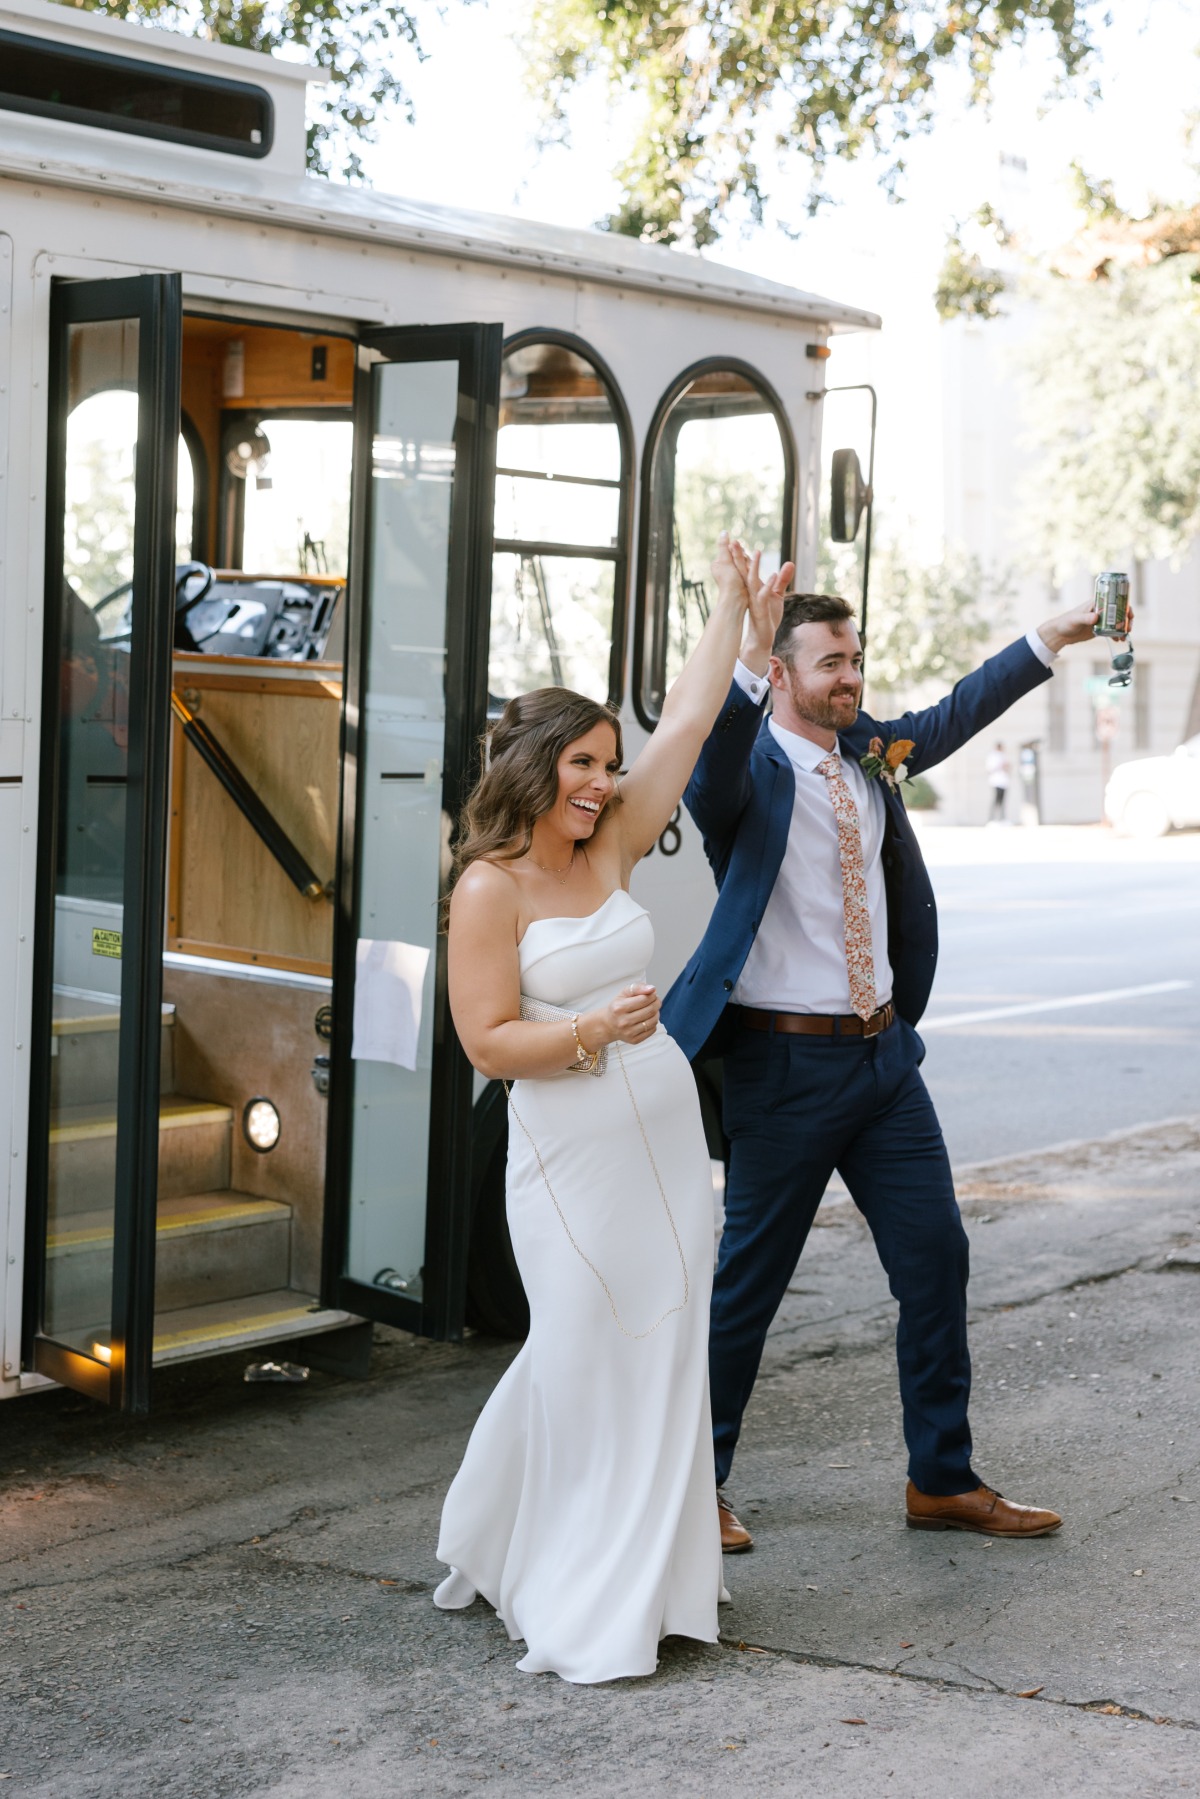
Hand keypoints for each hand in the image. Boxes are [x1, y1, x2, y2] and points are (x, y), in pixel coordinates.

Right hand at [582, 984, 659, 1049]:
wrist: (608, 1025)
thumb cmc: (617, 1007)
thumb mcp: (624, 993)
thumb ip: (638, 988)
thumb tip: (652, 989)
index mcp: (619, 1008)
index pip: (644, 999)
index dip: (652, 995)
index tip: (653, 994)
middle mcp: (623, 1021)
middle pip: (650, 1010)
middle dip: (657, 1003)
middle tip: (657, 1001)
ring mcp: (629, 1032)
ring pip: (653, 1021)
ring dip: (657, 1013)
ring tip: (654, 1009)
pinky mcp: (634, 1040)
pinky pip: (652, 1030)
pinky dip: (654, 1023)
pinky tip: (649, 1019)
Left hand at [710, 531, 748, 607]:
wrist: (736, 600)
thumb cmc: (729, 581)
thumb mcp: (725, 560)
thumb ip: (724, 546)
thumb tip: (724, 531)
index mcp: (717, 564)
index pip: (728, 549)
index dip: (736, 549)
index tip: (741, 552)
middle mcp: (723, 569)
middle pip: (735, 556)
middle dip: (742, 555)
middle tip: (747, 558)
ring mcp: (732, 575)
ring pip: (742, 562)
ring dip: (747, 561)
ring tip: (753, 563)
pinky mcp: (740, 581)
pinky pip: (746, 570)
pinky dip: (750, 568)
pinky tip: (755, 569)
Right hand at [729, 539, 795, 673]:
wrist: (762, 638)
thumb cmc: (768, 616)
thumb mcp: (777, 595)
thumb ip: (783, 579)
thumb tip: (790, 562)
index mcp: (751, 588)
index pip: (745, 569)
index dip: (740, 555)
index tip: (734, 541)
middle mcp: (750, 593)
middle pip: (743, 571)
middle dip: (738, 556)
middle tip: (733, 541)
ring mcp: (754, 601)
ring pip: (752, 581)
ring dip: (754, 567)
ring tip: (756, 553)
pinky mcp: (761, 610)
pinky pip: (764, 596)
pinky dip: (768, 586)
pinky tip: (774, 575)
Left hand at [1036, 596, 1134, 654]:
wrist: (1060, 634)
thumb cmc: (1066, 622)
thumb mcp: (1076, 619)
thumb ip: (1085, 618)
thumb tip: (1096, 618)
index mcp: (1097, 603)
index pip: (1115, 600)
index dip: (1125, 605)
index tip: (1129, 613)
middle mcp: (1101, 610)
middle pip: (1119, 611)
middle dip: (1126, 619)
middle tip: (1129, 627)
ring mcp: (1101, 620)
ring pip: (1117, 622)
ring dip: (1123, 628)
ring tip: (1125, 635)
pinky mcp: (1099, 629)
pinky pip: (1111, 631)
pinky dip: (1116, 635)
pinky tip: (1118, 640)